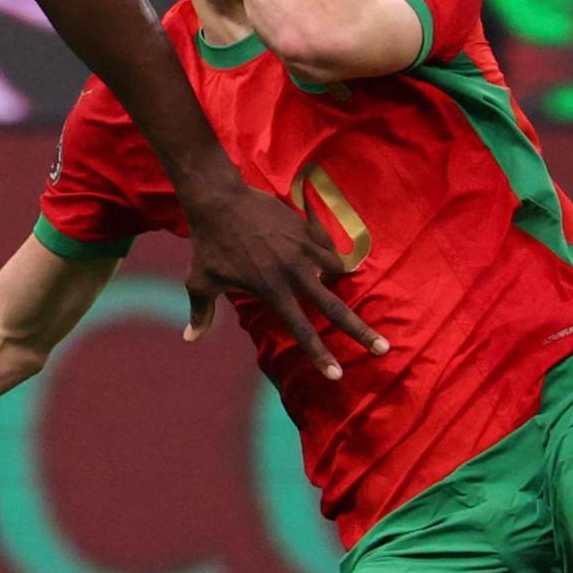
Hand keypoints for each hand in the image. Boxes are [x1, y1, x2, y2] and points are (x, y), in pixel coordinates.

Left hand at [179, 182, 385, 377]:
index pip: (302, 330)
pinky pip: (327, 246)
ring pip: (336, 271)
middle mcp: (294, 272)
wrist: (219, 199)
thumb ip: (201, 312)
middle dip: (361, 331)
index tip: (337, 374)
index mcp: (272, 290)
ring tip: (330, 282)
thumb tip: (190, 338)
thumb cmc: (208, 243)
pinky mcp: (306, 227)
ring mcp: (303, 247)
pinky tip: (317, 255)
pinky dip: (326, 254)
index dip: (320, 355)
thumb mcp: (200, 280)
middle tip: (383, 349)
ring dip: (336, 281)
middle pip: (336, 308)